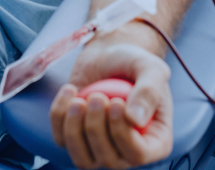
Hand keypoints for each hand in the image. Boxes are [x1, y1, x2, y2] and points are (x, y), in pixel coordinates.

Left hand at [50, 28, 172, 168]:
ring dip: (75, 128)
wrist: (107, 54)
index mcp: (155, 142)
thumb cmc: (133, 62)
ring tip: (80, 98)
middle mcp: (127, 152)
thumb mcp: (150, 69)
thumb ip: (149, 91)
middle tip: (98, 96)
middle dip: (96, 127)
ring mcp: (100, 149)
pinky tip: (70, 91)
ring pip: (82, 159)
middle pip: (108, 160)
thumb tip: (135, 120)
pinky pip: (61, 139)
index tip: (116, 102)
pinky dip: (59, 116)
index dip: (123, 134)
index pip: (137, 155)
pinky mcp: (75, 138)